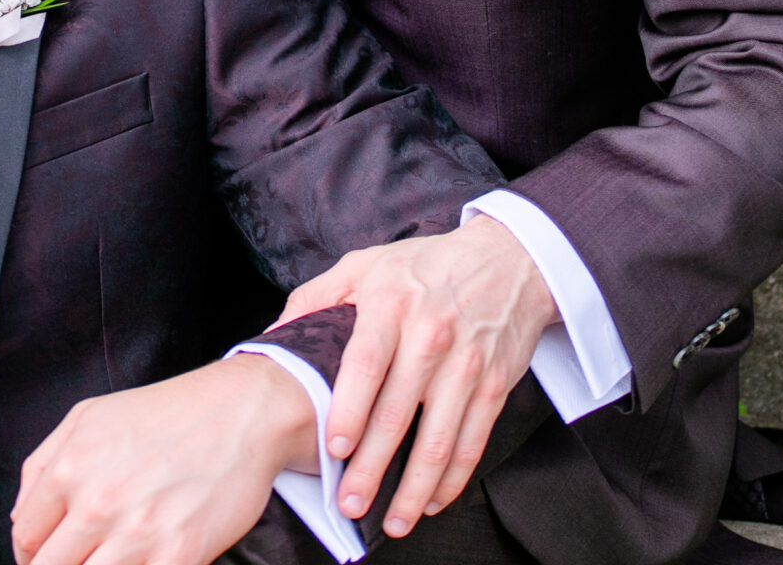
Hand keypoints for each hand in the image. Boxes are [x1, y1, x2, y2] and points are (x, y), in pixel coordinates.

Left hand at [10, 353, 315, 564]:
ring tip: (108, 557)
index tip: (44, 558)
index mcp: (71, 467)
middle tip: (80, 558)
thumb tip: (20, 519)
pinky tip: (141, 560)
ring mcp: (138, 534)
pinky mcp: (178, 556)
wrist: (238, 412)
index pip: (26, 538)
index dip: (31, 555)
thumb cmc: (166, 414)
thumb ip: (41, 466)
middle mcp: (98, 502)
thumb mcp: (88, 417)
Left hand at [276, 220, 553, 537]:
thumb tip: (275, 337)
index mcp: (391, 304)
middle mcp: (429, 336)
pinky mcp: (493, 387)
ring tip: (392, 522)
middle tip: (350, 503)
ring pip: (437, 441)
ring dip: (414, 490)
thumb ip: (317, 297)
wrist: (507, 262)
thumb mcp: (366, 264)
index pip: (366, 364)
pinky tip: (432, 501)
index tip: (335, 448)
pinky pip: (471, 444)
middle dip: (372, 467)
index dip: (350, 409)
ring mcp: (465, 365)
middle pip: (397, 413)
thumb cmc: (424, 267)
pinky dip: (451, 480)